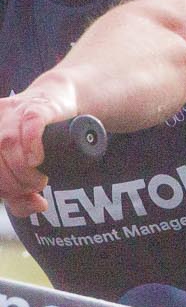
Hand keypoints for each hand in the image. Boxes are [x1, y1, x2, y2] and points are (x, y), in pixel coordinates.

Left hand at [0, 79, 80, 216]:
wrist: (59, 99)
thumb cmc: (38, 135)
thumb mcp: (26, 165)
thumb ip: (21, 191)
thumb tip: (37, 207)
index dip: (2, 188)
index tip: (16, 196)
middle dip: (13, 184)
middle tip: (33, 190)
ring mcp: (13, 111)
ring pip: (9, 145)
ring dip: (25, 172)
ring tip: (40, 181)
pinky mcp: (36, 106)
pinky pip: (29, 126)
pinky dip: (31, 147)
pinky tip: (38, 160)